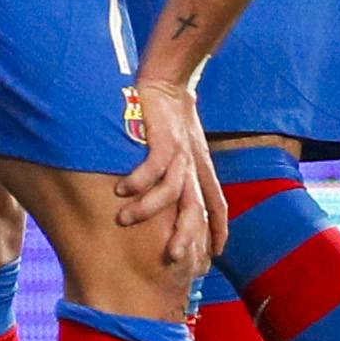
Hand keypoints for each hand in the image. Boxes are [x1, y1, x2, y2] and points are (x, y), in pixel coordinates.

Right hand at [116, 76, 224, 273]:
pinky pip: (152, 166)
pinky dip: (137, 180)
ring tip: (124, 219)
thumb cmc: (173, 117)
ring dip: (147, 208)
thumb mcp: (186, 148)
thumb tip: (173, 197)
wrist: (170, 80)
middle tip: (173, 259)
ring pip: (170, 190)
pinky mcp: (164, 138)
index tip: (213, 257)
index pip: (218, 206)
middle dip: (186, 235)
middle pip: (196, 208)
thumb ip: (182, 173)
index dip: (218, 231)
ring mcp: (180, 152)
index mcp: (201, 169)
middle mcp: (194, 165)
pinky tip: (121, 191)